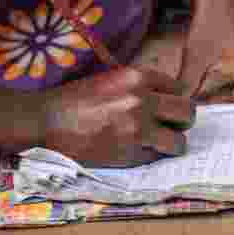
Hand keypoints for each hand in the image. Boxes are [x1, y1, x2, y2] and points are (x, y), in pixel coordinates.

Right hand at [39, 67, 195, 167]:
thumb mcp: (112, 79)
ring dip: (172, 144)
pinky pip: (156, 157)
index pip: (179, 88)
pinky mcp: (130, 153)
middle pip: (188, 112)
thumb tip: (166, 98)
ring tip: (159, 144)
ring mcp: (138, 129)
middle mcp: (143, 100)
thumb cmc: (75, 99)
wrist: (45, 122)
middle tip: (171, 126)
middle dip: (182, 121)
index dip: (174, 100)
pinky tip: (137, 151)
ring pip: (179, 141)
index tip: (167, 107)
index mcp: (139, 77)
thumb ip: (141, 86)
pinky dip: (151, 157)